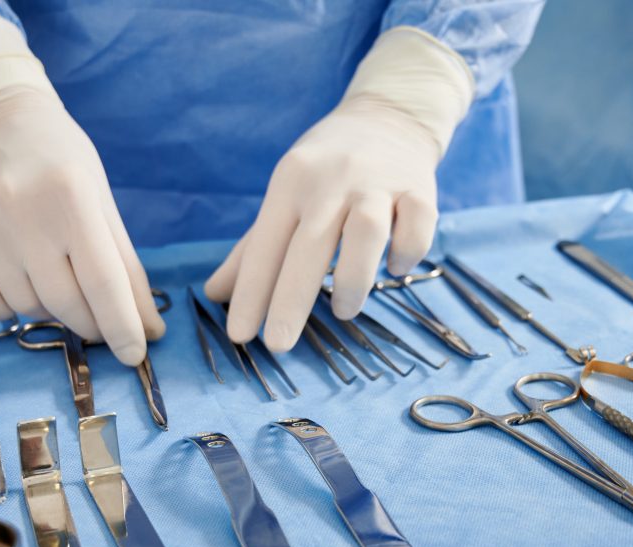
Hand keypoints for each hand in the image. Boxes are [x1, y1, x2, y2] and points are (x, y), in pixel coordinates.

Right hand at [0, 87, 163, 364]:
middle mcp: (25, 214)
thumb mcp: (104, 204)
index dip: (122, 326)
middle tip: (101, 324)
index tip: (136, 355)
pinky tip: (20, 286)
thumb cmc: (63, 165)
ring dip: (51, 312)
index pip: (103, 281)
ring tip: (56, 281)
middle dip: (92, 325)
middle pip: (66, 302)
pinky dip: (8, 310)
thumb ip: (126, 268)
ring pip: (27, 307)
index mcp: (73, 199)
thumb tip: (149, 330)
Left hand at [204, 96, 439, 351]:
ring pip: (366, 232)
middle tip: (278, 344)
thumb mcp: (283, 195)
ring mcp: (378, 182)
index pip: (265, 245)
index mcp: (290, 183)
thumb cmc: (325, 168)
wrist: (388, 115)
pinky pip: (419, 222)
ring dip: (353, 278)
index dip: (251, 292)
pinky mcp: (419, 187)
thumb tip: (213, 294)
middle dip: (290, 299)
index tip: (239, 336)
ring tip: (343, 312)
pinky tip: (396, 269)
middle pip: (310, 244)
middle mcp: (332, 181)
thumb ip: (252, 249)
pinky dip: (408, 251)